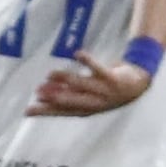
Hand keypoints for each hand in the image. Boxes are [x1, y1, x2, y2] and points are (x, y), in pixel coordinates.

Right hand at [30, 54, 153, 115]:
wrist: (137, 85)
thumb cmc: (106, 90)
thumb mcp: (87, 95)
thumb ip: (67, 93)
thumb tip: (44, 93)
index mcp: (87, 110)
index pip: (62, 112)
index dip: (46, 111)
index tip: (28, 110)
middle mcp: (95, 103)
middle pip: (71, 101)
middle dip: (54, 97)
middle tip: (38, 92)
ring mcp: (105, 91)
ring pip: (82, 85)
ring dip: (65, 80)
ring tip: (51, 74)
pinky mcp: (113, 78)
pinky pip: (98, 69)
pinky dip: (87, 61)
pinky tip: (77, 54)